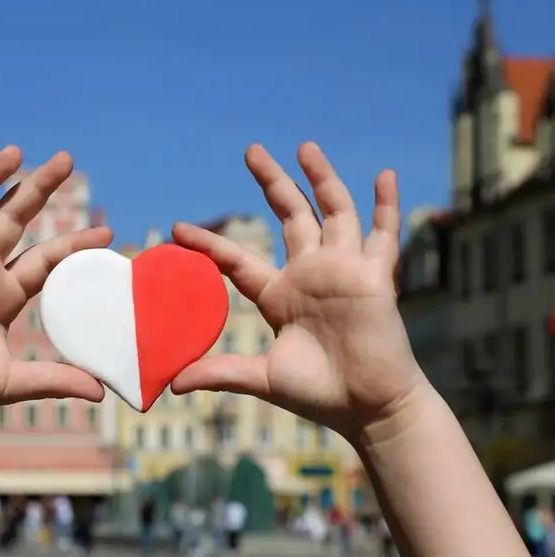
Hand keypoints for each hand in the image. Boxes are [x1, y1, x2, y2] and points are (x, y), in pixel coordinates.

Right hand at [0, 147, 109, 432]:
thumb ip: (55, 380)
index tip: (107, 234)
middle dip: (38, 189)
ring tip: (16, 152)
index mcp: (6, 292)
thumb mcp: (14, 381)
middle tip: (66, 159)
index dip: (73, 244)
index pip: (46, 258)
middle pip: (13, 218)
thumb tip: (101, 393)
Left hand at [171, 142, 425, 441]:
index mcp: (279, 295)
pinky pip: (383, 234)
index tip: (178, 229)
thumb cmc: (320, 395)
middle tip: (252, 151)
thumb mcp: (262, 378)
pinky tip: (383, 176)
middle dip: (272, 182)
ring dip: (321, 178)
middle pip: (289, 215)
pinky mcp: (374, 277)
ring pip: (333, 212)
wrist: (369, 410)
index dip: (209, 244)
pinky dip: (386, 205)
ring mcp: (343, 271)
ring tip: (304, 147)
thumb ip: (220, 373)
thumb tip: (171, 385)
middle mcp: (309, 275)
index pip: (237, 260)